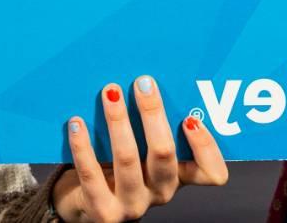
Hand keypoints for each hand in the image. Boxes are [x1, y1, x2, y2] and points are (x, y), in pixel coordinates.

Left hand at [53, 77, 226, 219]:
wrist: (82, 203)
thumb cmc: (115, 167)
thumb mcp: (140, 150)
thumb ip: (149, 125)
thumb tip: (144, 76)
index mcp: (177, 176)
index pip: (210, 173)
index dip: (206, 147)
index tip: (189, 117)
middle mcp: (160, 193)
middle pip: (164, 154)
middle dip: (153, 114)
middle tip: (143, 83)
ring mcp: (132, 205)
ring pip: (128, 159)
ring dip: (118, 121)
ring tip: (110, 93)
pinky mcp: (103, 212)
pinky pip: (91, 174)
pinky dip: (83, 145)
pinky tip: (76, 123)